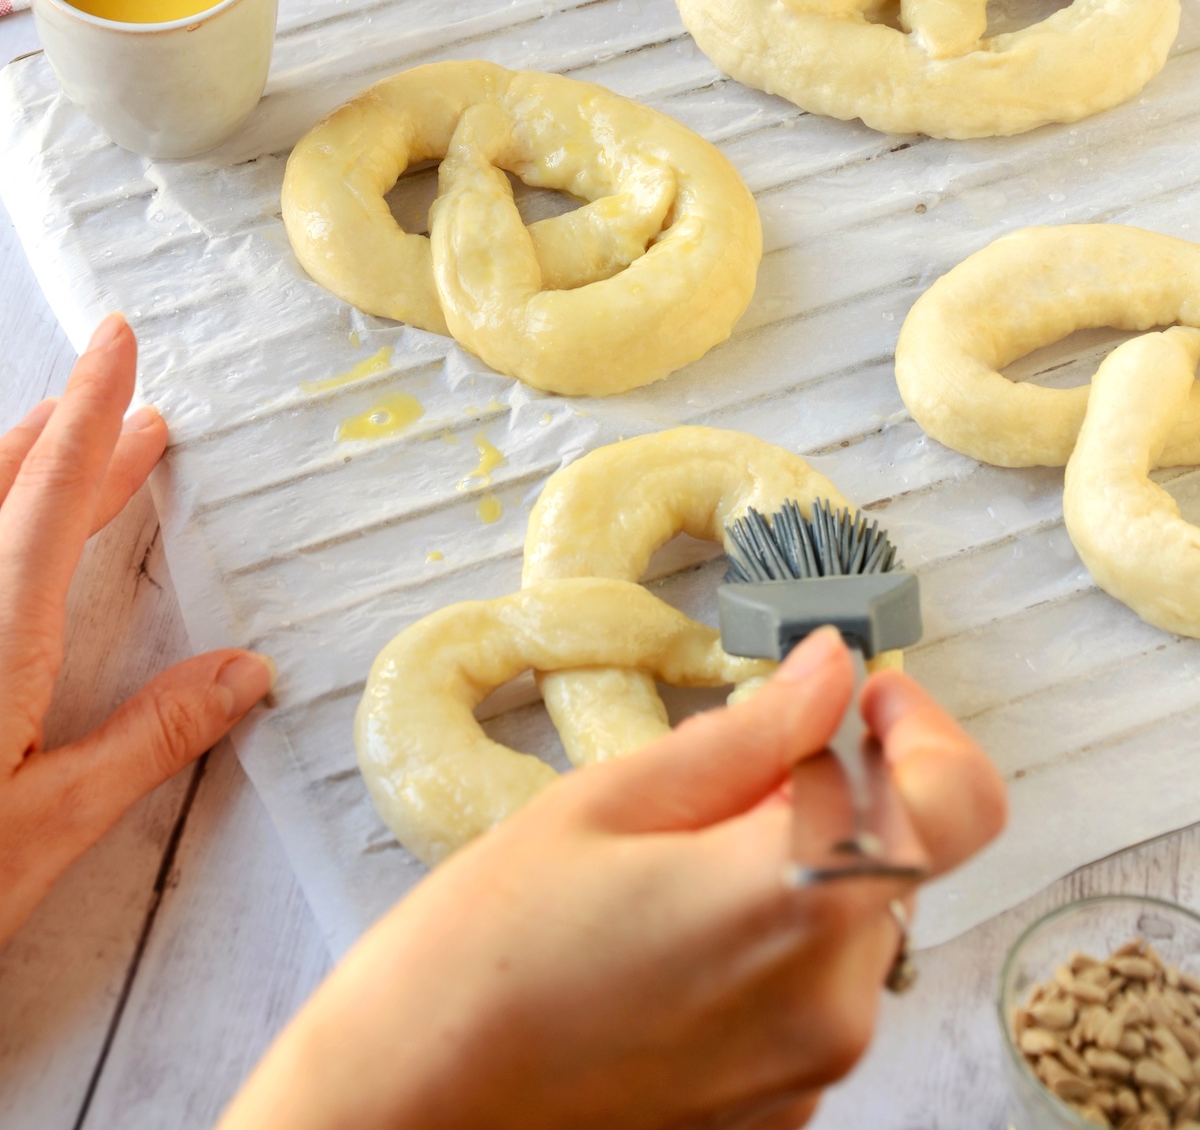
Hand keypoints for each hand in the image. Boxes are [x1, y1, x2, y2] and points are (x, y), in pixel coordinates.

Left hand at [0, 313, 273, 944]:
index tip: (117, 338)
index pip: (53, 489)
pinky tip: (7, 559)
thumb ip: (147, 738)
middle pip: (2, 488)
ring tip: (58, 450)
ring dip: (17, 472)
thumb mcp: (49, 825)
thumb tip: (245, 673)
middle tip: (127, 413)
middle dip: (66, 436)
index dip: (93, 409)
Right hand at [220, 627, 1004, 1129]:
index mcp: (796, 898)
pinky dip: (770, 942)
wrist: (404, 1111)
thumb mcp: (606, 802)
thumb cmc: (480, 951)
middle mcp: (833, 1000)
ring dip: (797, 869)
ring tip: (671, 864)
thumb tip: (830, 670)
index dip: (924, 732)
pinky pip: (812, 993)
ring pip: (852, 924)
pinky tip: (666, 936)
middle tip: (727, 771)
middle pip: (897, 856)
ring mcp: (811, 1071)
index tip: (863, 699)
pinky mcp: (778, 1113)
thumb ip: (747, 735)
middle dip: (834, 797)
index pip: (957, 803)